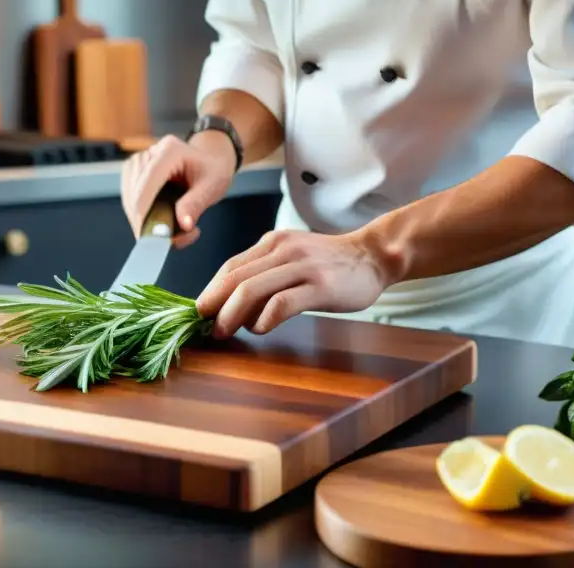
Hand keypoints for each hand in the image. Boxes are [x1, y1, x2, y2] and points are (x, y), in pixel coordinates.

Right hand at [121, 133, 236, 248]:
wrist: (209, 159)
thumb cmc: (212, 171)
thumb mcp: (212, 186)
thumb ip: (195, 204)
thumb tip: (182, 226)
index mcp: (170, 151)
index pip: (146, 184)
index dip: (143, 212)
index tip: (147, 238)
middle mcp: (151, 152)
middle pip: (134, 193)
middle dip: (144, 221)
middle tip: (168, 241)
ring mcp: (139, 161)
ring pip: (128, 198)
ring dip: (142, 220)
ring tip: (169, 231)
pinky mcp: (134, 171)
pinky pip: (129, 198)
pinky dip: (141, 215)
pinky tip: (160, 221)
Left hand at [196, 229, 386, 337]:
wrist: (373, 256)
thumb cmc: (330, 263)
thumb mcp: (292, 256)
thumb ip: (265, 272)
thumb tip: (231, 302)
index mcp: (273, 241)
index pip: (230, 266)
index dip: (210, 291)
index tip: (200, 312)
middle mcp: (283, 250)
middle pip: (235, 278)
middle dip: (214, 305)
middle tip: (205, 326)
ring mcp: (302, 267)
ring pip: (251, 290)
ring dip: (231, 315)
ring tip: (225, 331)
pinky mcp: (319, 287)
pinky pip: (281, 304)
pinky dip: (263, 320)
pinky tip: (260, 329)